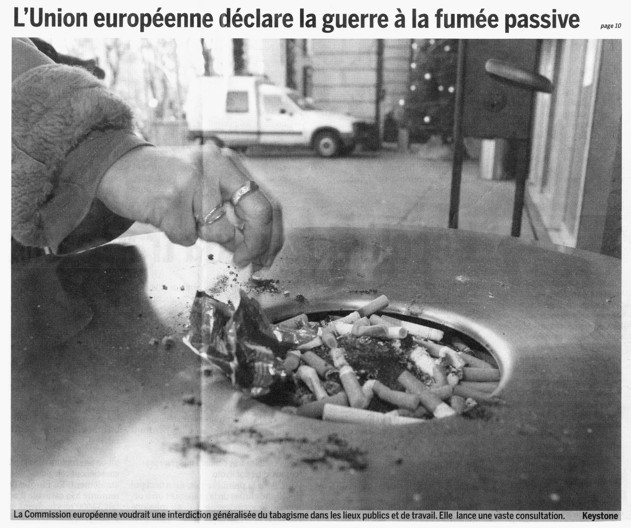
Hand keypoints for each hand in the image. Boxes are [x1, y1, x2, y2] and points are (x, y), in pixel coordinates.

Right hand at [97, 144, 282, 268]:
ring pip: (219, 233)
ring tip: (181, 217)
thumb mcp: (204, 185)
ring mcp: (193, 181)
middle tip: (244, 261)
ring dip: (201, 236)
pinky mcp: (171, 200)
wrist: (115, 166)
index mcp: (228, 162)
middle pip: (258, 213)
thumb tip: (254, 249)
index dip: (272, 236)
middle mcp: (216, 165)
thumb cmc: (163, 180)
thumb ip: (231, 210)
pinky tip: (164, 216)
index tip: (267, 257)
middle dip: (256, 245)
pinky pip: (187, 237)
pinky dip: (178, 236)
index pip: (267, 202)